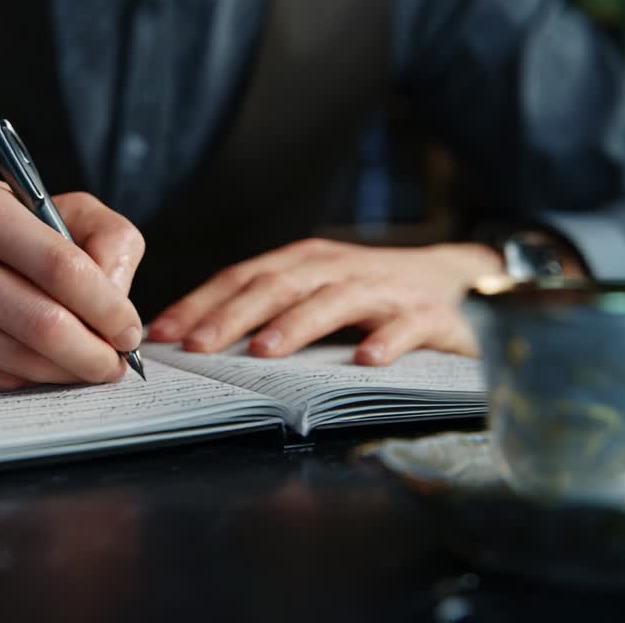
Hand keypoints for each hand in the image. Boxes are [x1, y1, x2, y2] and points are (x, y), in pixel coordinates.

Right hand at [0, 176, 144, 390]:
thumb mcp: (31, 206)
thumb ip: (97, 232)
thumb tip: (119, 294)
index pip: (61, 265)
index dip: (109, 306)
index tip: (129, 327)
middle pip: (44, 322)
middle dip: (96, 351)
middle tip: (116, 362)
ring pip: (21, 360)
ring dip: (68, 372)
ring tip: (88, 367)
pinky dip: (28, 379)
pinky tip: (38, 368)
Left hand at [147, 238, 501, 364]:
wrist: (460, 282)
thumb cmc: (373, 295)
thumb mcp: (317, 292)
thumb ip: (270, 310)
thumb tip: (199, 344)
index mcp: (306, 262)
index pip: (243, 277)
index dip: (202, 303)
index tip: (164, 334)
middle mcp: (340, 269)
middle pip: (280, 286)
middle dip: (234, 315)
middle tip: (199, 346)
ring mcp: (385, 290)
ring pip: (335, 302)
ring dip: (297, 325)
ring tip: (264, 351)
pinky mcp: (429, 316)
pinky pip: (406, 327)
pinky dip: (386, 341)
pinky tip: (365, 361)